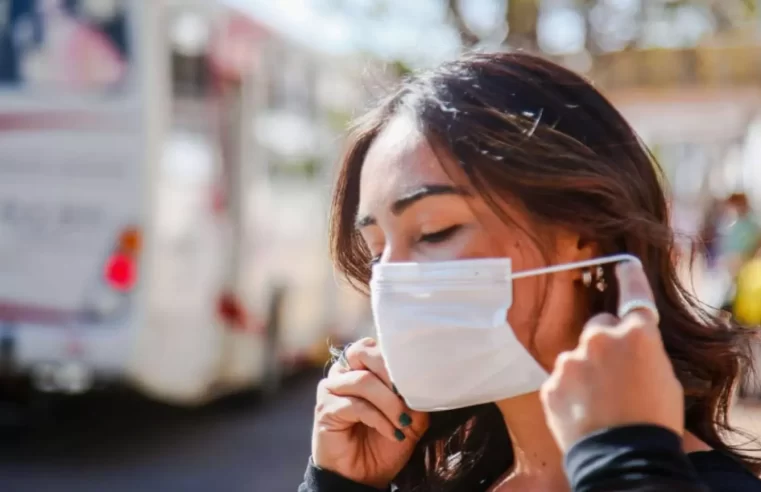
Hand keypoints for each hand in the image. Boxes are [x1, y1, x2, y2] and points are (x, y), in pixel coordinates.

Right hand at [311, 337, 428, 488]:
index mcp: (361, 367)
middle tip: (407, 396)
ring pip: (363, 380)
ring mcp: (331, 389)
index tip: (417, 379)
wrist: (365, 476)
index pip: (375, 346)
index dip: (395, 359)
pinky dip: (379, 419)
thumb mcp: (409, 416)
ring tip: (403, 422)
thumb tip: (421, 378)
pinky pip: (356, 405)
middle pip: (362, 352)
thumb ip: (413, 394)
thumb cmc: (385, 442)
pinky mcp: (325, 409)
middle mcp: (343, 372)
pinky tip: (391, 432)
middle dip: (390, 373)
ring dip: (389, 402)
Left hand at [540, 261, 683, 452]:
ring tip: (599, 403)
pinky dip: (570, 393)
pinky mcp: (550, 384)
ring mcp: (570, 360)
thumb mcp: (665, 380)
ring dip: (585, 371)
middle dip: (604, 342)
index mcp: (635, 335)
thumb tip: (630, 348)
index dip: (629, 280)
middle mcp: (598, 338)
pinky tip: (583, 413)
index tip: (621, 265)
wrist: (623, 460)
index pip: (633, 297)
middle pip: (598, 326)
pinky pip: (561, 381)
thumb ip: (642, 354)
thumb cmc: (653, 422)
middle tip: (615, 373)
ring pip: (576, 356)